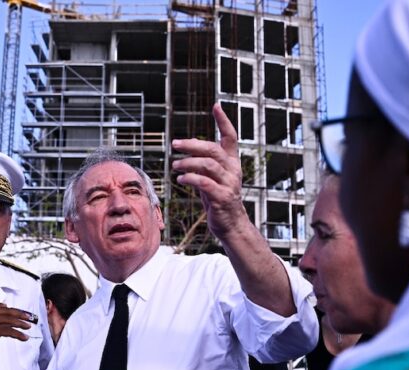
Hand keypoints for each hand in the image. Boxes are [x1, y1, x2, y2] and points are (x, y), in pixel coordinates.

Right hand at [0, 302, 31, 369]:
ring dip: (22, 322)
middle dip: (19, 313)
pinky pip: (11, 331)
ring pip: (11, 320)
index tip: (9, 307)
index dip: (4, 307)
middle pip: (7, 311)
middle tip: (28, 315)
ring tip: (29, 325)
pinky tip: (24, 337)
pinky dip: (19, 334)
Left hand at [171, 103, 249, 240]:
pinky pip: (204, 183)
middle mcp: (233, 170)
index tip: (216, 106)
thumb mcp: (212, 178)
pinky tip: (180, 179)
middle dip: (192, 145)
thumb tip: (187, 150)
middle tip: (175, 144)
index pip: (230, 137)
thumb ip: (204, 165)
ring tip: (175, 165)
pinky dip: (190, 178)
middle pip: (213, 150)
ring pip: (208, 165)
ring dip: (188, 163)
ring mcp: (229, 184)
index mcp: (232, 163)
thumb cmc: (218, 200)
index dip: (224, 121)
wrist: (230, 225)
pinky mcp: (222, 197)